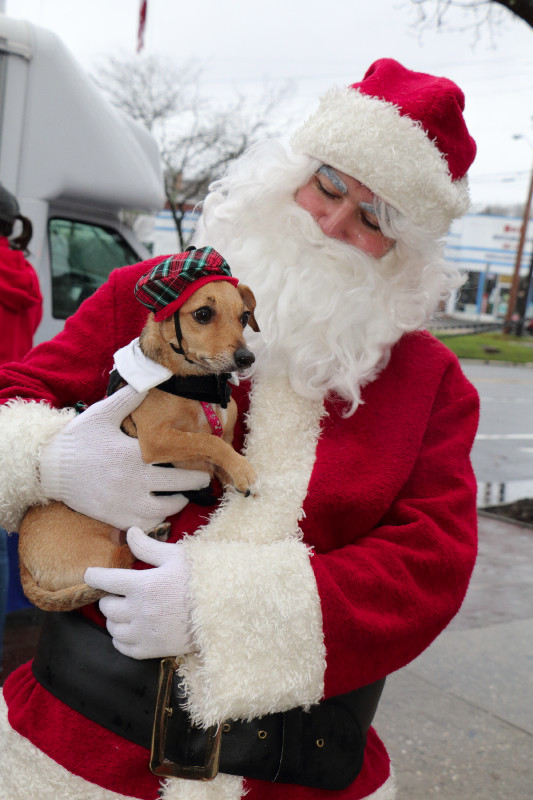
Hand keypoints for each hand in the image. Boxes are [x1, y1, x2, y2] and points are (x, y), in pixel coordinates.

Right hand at [39, 384, 209, 529]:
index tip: (205, 459)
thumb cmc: (77, 439)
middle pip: (179, 486)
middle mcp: (134, 480)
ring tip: (181, 497)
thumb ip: (129, 398)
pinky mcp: (115, 517)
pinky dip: (157, 521)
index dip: (195, 460)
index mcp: (134, 453)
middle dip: (196, 483)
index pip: (176, 458)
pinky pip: (146, 525)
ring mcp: (125, 502)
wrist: (49, 469)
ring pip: (165, 509)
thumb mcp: (102, 413)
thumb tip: (152, 378)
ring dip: (177, 504)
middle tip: (203, 481)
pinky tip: (159, 511)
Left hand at [85, 527, 193, 658]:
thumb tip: (129, 532)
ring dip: (115, 618)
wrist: (224, 609)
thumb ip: (147, 546)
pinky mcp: (152, 650)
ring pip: (113, 628)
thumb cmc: (200, 578)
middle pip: (106, 607)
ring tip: (126, 610)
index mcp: (142, 585)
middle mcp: (139, 611)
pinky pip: (123, 647)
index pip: (105, 581)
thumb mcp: (175, 556)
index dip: (94, 576)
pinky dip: (121, 638)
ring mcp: (144, 633)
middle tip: (119, 592)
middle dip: (109, 597)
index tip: (91, 574)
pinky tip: (131, 629)